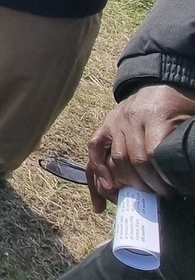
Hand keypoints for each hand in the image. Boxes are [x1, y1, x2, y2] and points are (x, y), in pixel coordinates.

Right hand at [85, 83, 193, 212]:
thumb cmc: (178, 104)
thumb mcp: (188, 118)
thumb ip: (182, 140)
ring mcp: (114, 122)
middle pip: (131, 159)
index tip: (170, 190)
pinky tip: (105, 188)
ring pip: (114, 159)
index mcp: (154, 115)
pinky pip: (94, 148)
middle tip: (158, 196)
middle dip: (145, 184)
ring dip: (126, 182)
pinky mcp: (105, 125)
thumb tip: (186, 170)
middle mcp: (129, 119)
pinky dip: (97, 169)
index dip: (159, 176)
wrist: (159, 83)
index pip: (150, 153)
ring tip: (138, 196)